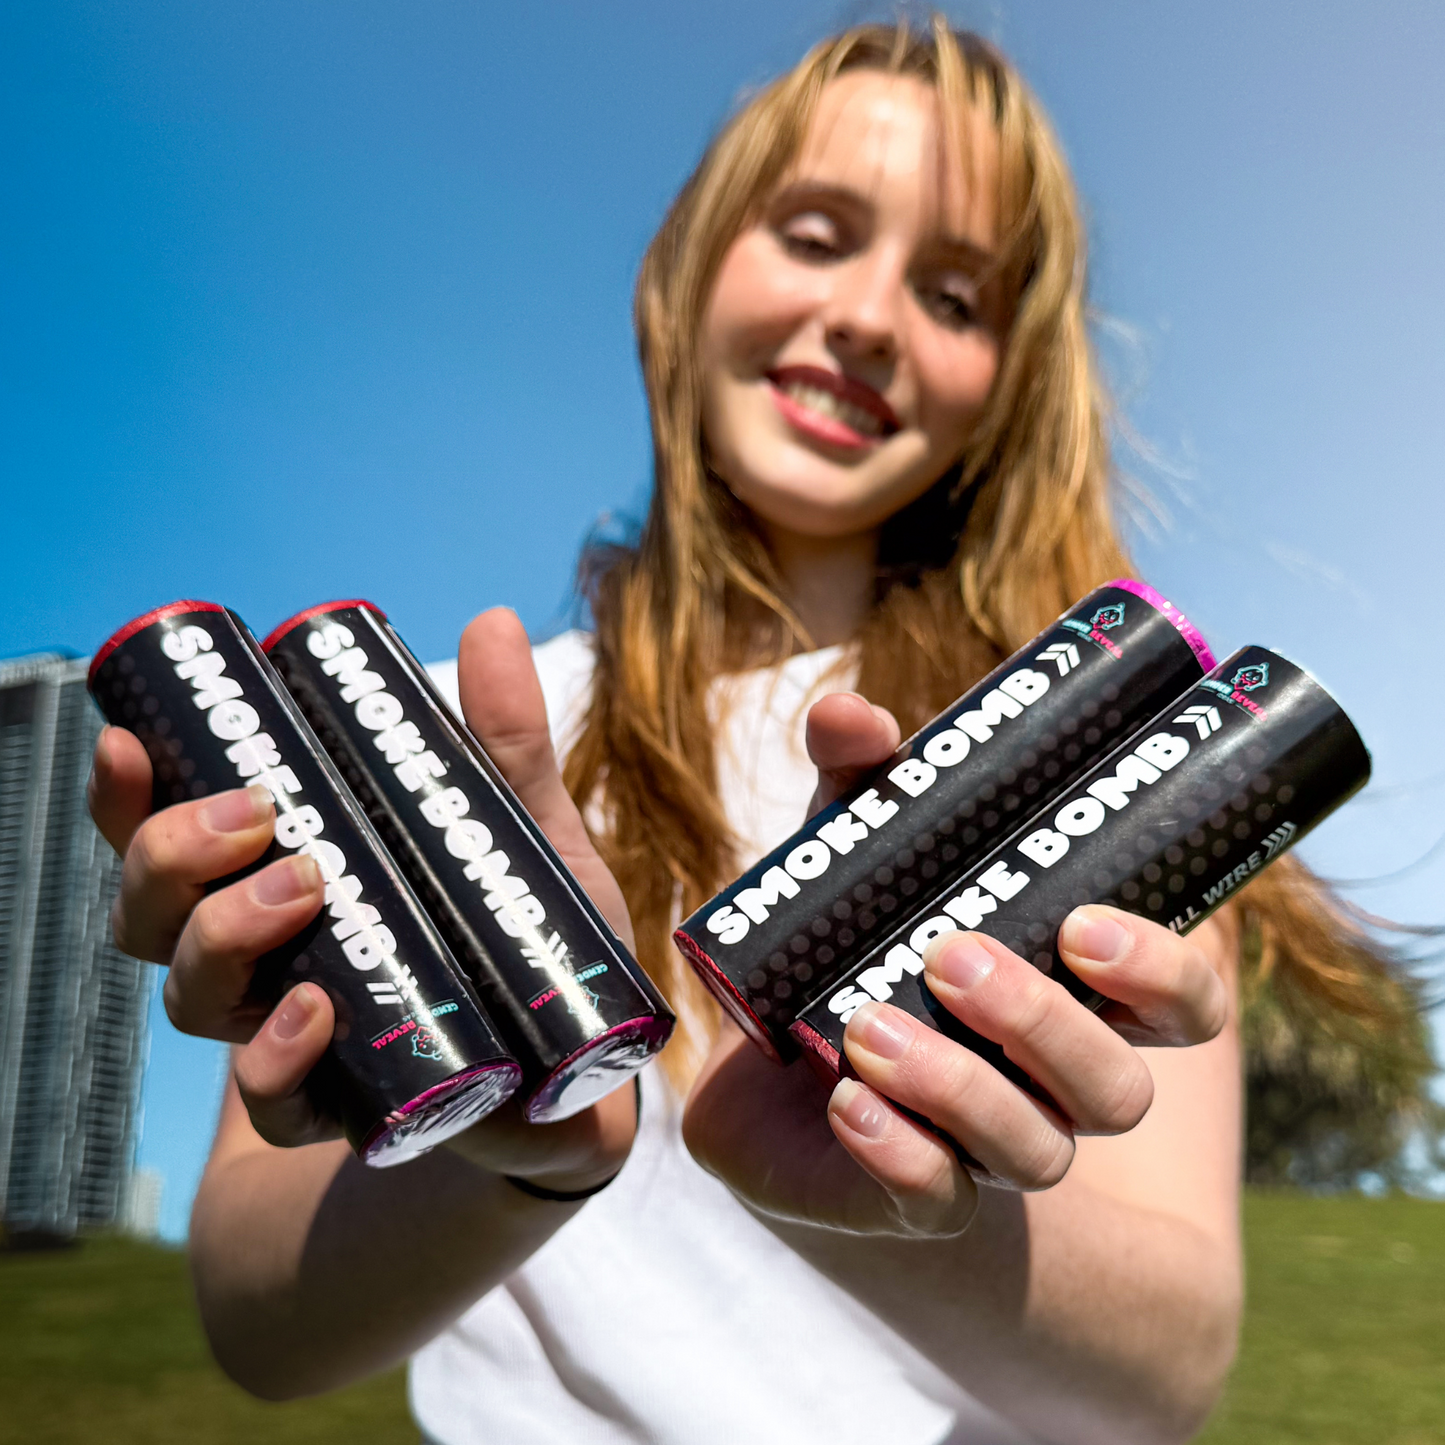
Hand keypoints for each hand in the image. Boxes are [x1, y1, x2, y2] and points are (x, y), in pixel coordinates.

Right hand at [88, 609, 637, 1189]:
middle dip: (171, 855)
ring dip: (221, 936)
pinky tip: (313, 1012)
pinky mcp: (338, 1108)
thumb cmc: (528, 938)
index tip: (129, 743)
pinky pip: (271, 1098)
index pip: (169, 837)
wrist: (575, 1071)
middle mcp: (264, 957)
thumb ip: (505, 743)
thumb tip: (490, 619)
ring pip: (191, 995)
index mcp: (280, 880)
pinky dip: (277, 1056)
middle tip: (254, 815)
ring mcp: (289, 1034)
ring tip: (298, 888)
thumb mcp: (525, 831)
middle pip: (153, 912)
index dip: (126, 797)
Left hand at [683, 692, 1230, 1238]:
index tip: (1088, 923)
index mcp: (1076, 996)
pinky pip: (935, 1200)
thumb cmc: (850, 936)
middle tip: (952, 955)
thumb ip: (862, 781)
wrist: (767, 1056)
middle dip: (1045, 1023)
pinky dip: (898, 1153)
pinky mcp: (912, 1191)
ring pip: (1037, 1151)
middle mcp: (1052, 1082)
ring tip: (869, 1026)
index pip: (1182, 1005)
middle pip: (1118, 1089)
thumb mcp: (860, 849)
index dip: (1163, 975)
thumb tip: (849, 715)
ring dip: (961, 1087)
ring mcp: (988, 1146)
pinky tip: (847, 1102)